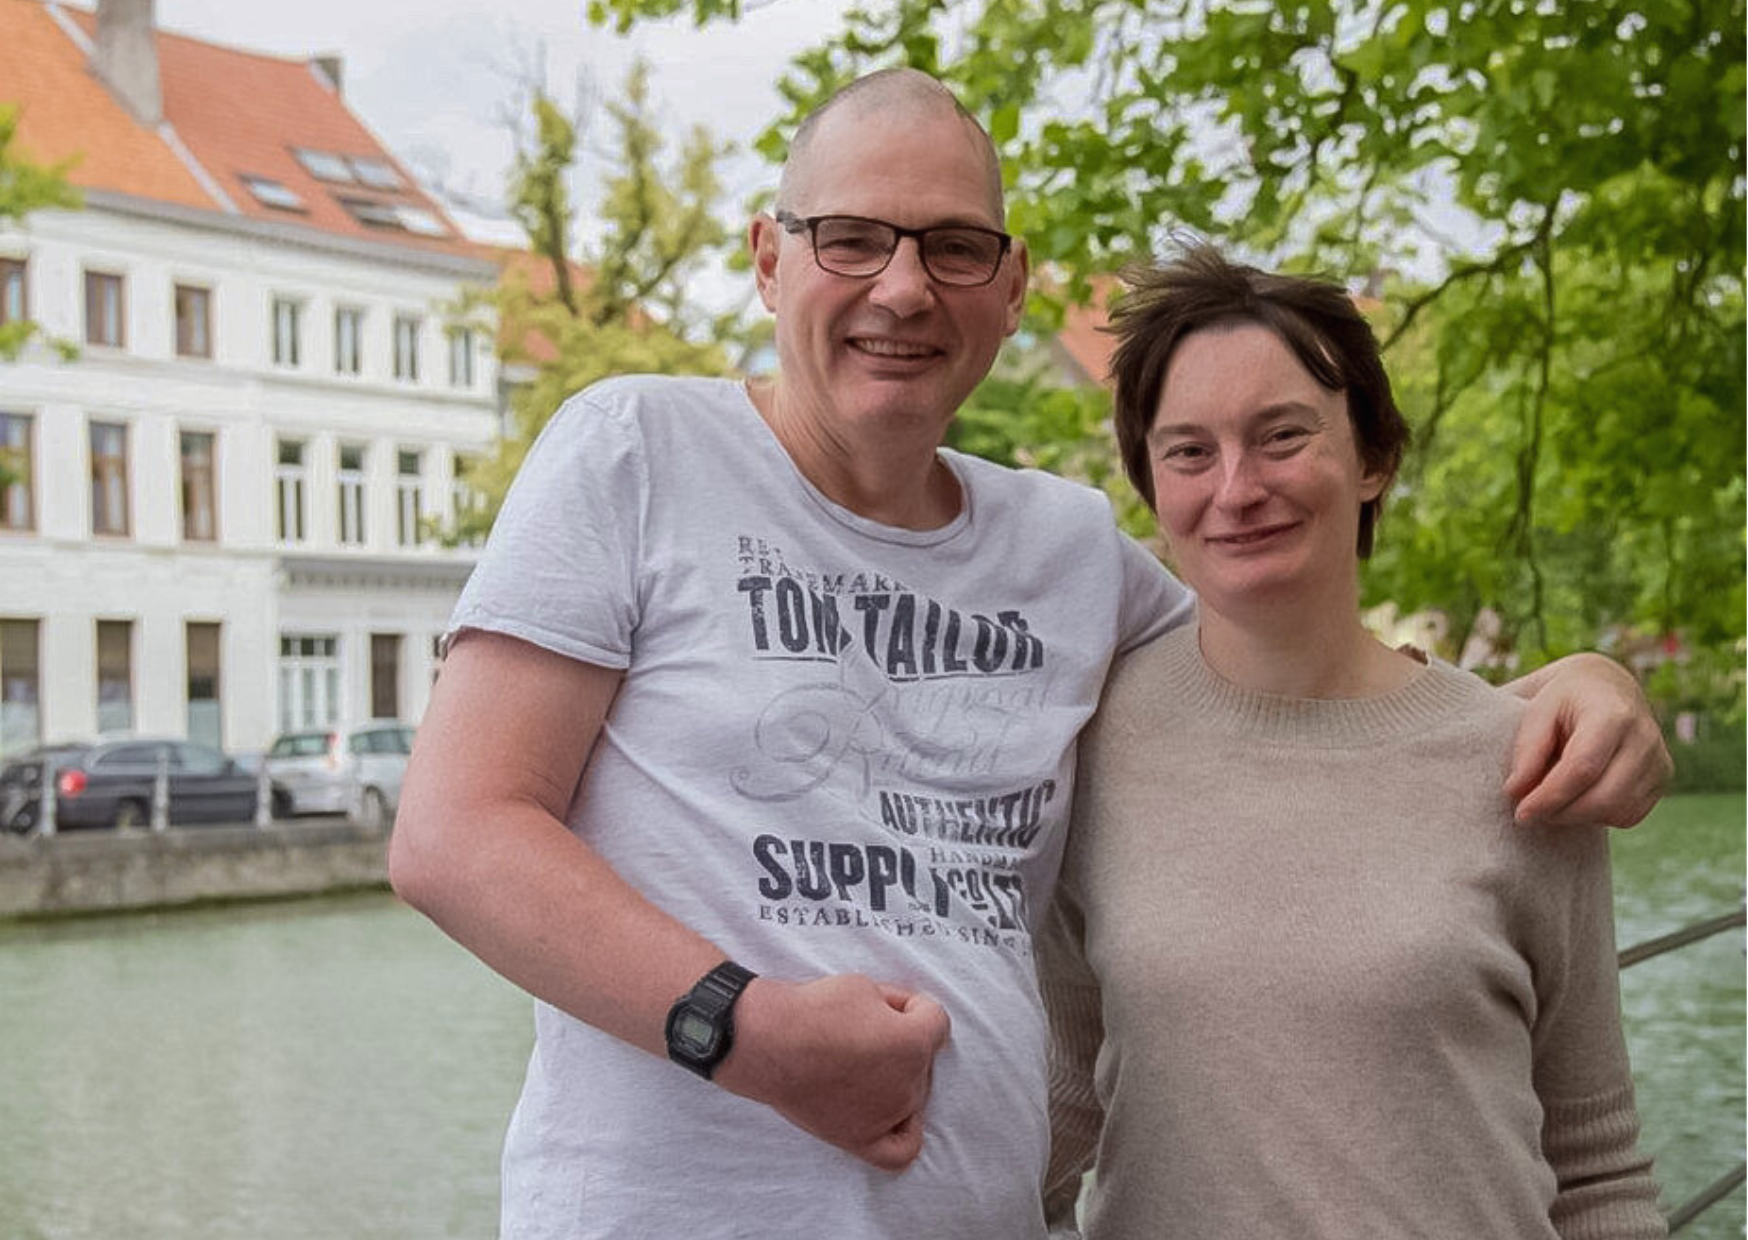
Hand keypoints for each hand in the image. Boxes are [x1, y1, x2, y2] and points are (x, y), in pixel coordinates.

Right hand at [716, 973, 950, 1170]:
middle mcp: (906, 1085)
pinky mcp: (859, 1138)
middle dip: (902, 1040)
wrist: (767, 1042)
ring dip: (896, 1075)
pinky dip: (903, 1132)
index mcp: (913, 1045)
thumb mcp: (865, 986)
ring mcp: (884, 1115)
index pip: (936, 1021)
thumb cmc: (814, 1010)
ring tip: (858, 1059)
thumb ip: (896, 1006)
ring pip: (912, 1095)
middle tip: (863, 1028)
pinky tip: (894, 1116)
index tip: (885, 1004)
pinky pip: (900, 1150)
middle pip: (924, 1059)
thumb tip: (901, 1019)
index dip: (913, 1006)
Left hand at [1504, 652, 1671, 826]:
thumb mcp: (1537, 711)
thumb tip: (1516, 792)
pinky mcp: (1663, 777)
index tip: (1521, 812)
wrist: (1607, 686)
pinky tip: (1578, 797)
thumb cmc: (1565, 700)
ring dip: (1577, 817)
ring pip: (1617, 811)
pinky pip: (1630, 815)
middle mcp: (1644, 736)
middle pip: (1604, 797)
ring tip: (1550, 803)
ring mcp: (1659, 758)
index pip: (1582, 768)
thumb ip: (1527, 750)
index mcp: (1612, 713)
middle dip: (1561, 813)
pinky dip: (1599, 816)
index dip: (1550, 796)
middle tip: (1530, 813)